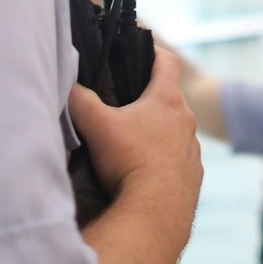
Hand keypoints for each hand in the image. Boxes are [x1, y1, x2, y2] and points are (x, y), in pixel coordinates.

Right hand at [67, 46, 201, 205]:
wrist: (156, 212)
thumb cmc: (130, 161)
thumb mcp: (97, 125)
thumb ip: (80, 100)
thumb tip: (69, 87)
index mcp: (167, 100)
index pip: (168, 62)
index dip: (154, 52)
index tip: (143, 51)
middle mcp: (186, 122)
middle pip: (170, 99)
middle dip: (149, 99)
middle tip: (125, 104)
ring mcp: (193, 150)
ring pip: (175, 132)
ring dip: (157, 133)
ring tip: (132, 144)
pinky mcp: (193, 177)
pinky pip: (178, 161)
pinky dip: (163, 161)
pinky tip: (143, 173)